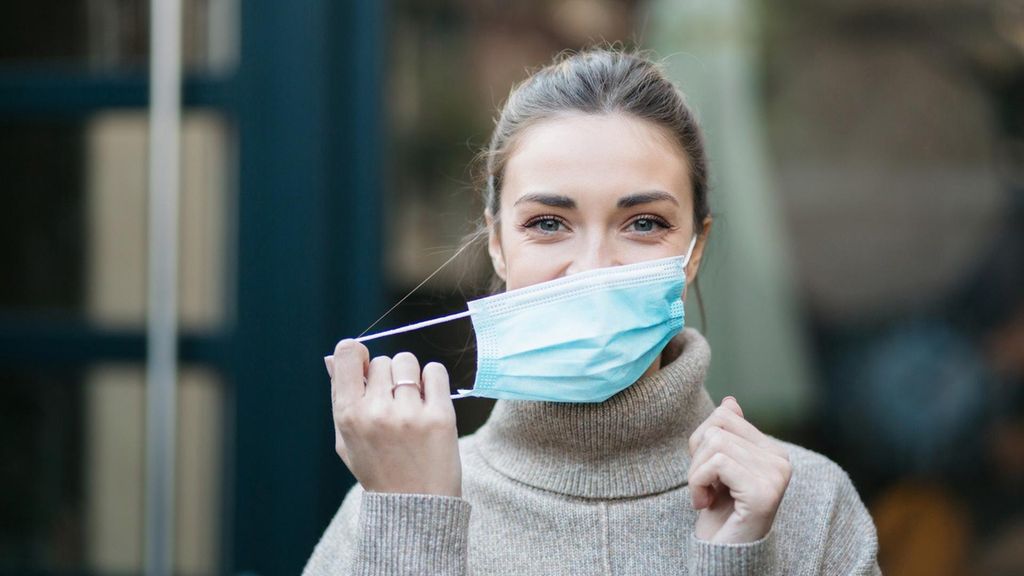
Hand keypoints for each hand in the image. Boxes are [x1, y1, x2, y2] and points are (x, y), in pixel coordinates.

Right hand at [324, 339, 462, 496]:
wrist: (415, 506)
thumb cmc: (378, 470)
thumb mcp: (346, 440)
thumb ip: (339, 398)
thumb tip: (332, 359)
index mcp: (349, 416)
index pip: (348, 355)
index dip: (359, 354)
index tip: (367, 367)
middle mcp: (376, 412)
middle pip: (383, 360)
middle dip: (388, 377)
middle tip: (393, 403)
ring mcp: (409, 413)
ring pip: (408, 362)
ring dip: (411, 376)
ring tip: (412, 403)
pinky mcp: (440, 416)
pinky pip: (436, 371)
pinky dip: (434, 380)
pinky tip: (429, 401)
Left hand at [687, 396, 791, 542]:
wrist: (723, 557)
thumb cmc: (719, 513)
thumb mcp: (718, 468)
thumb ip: (727, 435)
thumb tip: (730, 401)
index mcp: (772, 451)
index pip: (725, 415)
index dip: (702, 440)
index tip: (706, 471)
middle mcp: (781, 460)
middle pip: (717, 426)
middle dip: (697, 456)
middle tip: (702, 486)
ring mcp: (775, 476)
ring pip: (714, 443)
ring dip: (695, 473)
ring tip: (704, 496)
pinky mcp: (763, 492)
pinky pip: (717, 463)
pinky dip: (698, 482)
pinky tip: (704, 503)